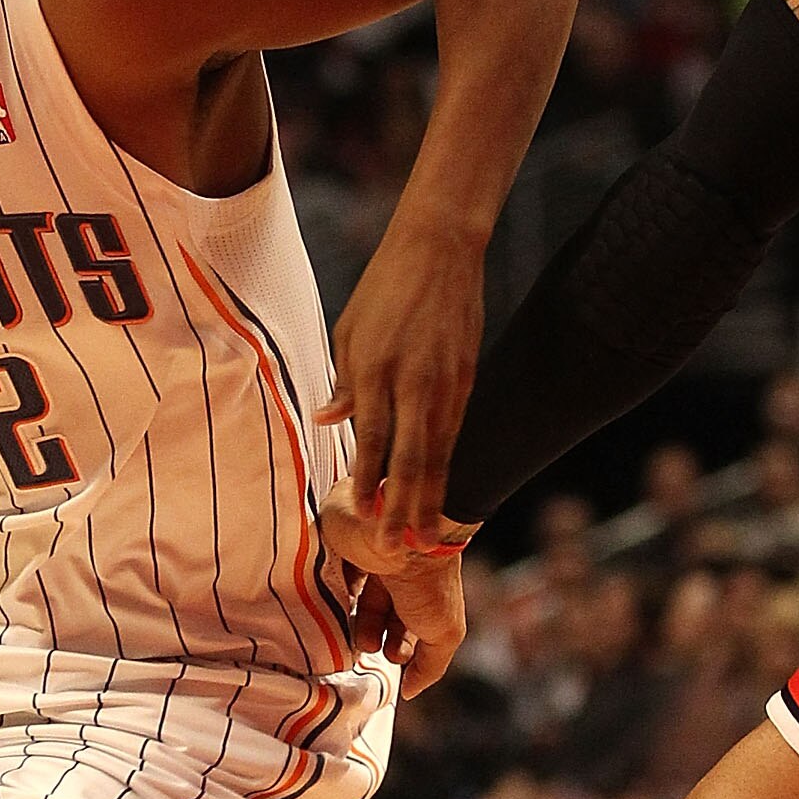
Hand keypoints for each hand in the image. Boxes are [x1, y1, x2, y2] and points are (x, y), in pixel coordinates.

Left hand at [315, 215, 485, 546]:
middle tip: (395, 549)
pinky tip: (441, 491)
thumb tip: (330, 422)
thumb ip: (345, 381)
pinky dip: (447, 466)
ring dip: (430, 498)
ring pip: (439, 453)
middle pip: (411, 459)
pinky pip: (454, 432)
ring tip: (423, 537)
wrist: (440, 248)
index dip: (369, 482)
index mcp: (379, 369)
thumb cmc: (384, 288)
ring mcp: (447, 383)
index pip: (373, 439)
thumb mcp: (351, 330)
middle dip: (403, 508)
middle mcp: (416, 382)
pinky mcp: (468, 378)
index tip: (362, 517)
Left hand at [319, 484, 468, 699]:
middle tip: (366, 646)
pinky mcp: (336, 542)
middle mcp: (392, 572)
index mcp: (418, 589)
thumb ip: (430, 665)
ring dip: (346, 619)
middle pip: (372, 612)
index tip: (392, 657)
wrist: (404, 534)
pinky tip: (325, 603)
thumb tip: (410, 691)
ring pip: (347, 595)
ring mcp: (363, 556)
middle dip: (369, 636)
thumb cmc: (428, 584)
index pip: (400, 623)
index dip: (396, 644)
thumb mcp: (444, 632)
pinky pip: (323, 570)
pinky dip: (322, 590)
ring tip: (348, 630)